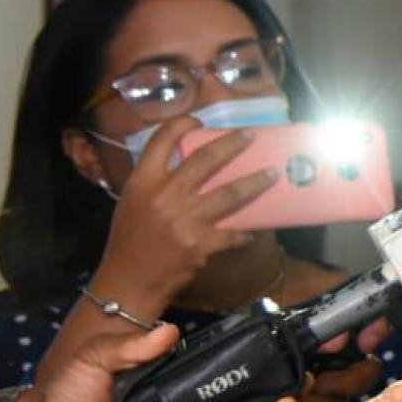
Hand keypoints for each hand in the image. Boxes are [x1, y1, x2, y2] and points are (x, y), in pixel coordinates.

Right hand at [91, 118, 279, 305]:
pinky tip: (253, 229)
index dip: (181, 125)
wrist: (128, 281)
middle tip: (251, 136)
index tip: (198, 120)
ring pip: (231, 192)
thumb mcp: (133, 202)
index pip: (161, 141)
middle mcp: (165, 196)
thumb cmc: (129, 240)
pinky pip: (234, 232)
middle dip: (233, 143)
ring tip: (273, 173)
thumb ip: (156, 181)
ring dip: (256, 181)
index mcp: (142, 182)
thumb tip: (185, 163)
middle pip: (206, 159)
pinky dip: (245, 231)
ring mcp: (186, 220)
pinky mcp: (202, 243)